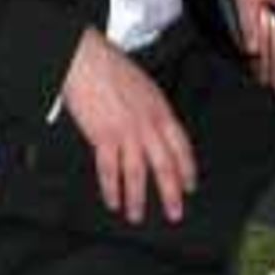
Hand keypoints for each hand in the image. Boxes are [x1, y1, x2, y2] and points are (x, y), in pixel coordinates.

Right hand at [61, 28, 196, 223]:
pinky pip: (109, 170)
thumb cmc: (108, 65)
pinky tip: (112, 200)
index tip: (189, 186)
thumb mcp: (142, 85)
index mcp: (160, 110)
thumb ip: (150, 109)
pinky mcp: (103, 137)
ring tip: (136, 215)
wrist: (85, 59)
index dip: (187, 170)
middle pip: (165, 167)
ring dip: (138, 198)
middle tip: (174, 213)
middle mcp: (148, 125)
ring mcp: (127, 133)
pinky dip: (111, 189)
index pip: (181, 148)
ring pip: (137, 174)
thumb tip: (151, 127)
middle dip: (171, 194)